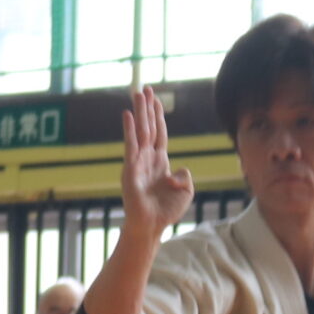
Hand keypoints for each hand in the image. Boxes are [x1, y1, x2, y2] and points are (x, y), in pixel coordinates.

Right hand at [121, 86, 194, 240]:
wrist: (151, 226)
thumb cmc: (166, 211)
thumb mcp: (185, 192)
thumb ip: (185, 177)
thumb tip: (181, 168)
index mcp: (160, 162)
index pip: (160, 133)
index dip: (158, 115)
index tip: (156, 98)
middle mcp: (148, 158)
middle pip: (148, 126)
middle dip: (147, 107)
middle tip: (144, 87)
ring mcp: (138, 161)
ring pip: (140, 131)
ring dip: (139, 111)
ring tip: (137, 93)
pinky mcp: (130, 168)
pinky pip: (131, 144)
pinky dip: (129, 129)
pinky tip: (128, 114)